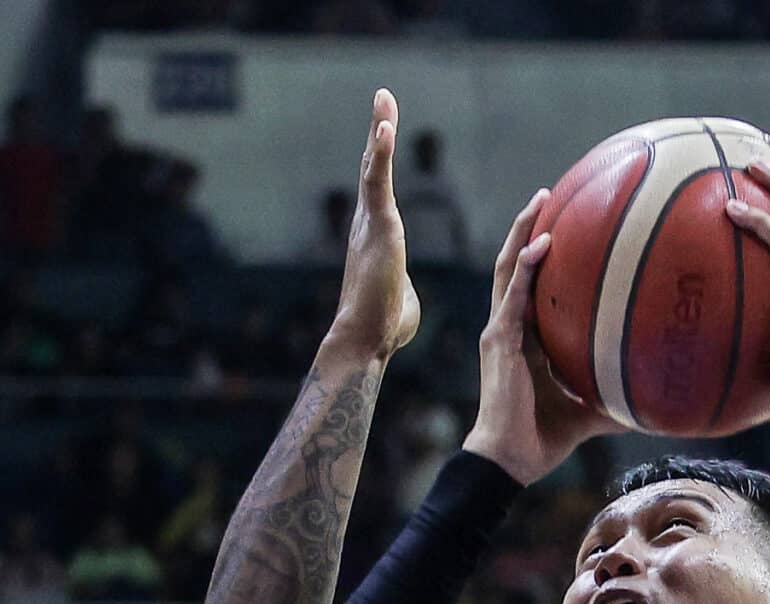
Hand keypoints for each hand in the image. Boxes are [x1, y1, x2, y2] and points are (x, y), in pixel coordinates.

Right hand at [325, 89, 419, 360]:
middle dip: (378, 131)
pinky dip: (381, 155)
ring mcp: (371, 224)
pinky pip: (378, 185)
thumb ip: (403, 284)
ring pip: (375, 168)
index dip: (380, 158)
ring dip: (379, 131)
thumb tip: (404, 290)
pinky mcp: (379, 230)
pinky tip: (385, 129)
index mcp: (376, 235)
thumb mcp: (402, 296)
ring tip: (384, 98)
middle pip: (374, 168)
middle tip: (383, 97)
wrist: (366, 340)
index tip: (384, 130)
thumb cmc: (385, 326)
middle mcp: (367, 224)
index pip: (379, 188)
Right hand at [463, 188, 618, 483]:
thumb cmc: (545, 440)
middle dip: (529, 226)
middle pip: (515, 264)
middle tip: (549, 194)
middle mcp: (509, 326)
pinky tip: (544, 243)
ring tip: (541, 200)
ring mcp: (500, 330)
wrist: (509, 461)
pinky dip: (527, 267)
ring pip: (508, 267)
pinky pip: (512, 295)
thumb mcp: (592, 413)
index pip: (532, 285)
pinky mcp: (498, 340)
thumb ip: (619, 399)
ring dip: (523, 231)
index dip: (542, 254)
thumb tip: (660, 401)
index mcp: (526, 339)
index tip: (565, 224)